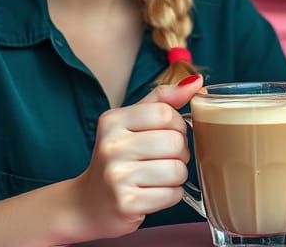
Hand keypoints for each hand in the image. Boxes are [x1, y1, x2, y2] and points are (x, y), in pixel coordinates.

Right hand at [69, 74, 204, 239]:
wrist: (87, 204)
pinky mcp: (126, 204)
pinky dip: (171, 195)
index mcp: (112, 121)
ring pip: (178, 170)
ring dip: (177, 176)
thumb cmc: (118, 158)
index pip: (165, 113)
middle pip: (175, 142)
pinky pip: (172, 195)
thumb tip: (197, 82)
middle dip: (180, 152)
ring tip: (160, 176)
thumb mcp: (132, 122)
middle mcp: (111, 146)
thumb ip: (163, 100)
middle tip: (165, 158)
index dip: (178, 124)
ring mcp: (116, 177)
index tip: (170, 133)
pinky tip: (154, 193)